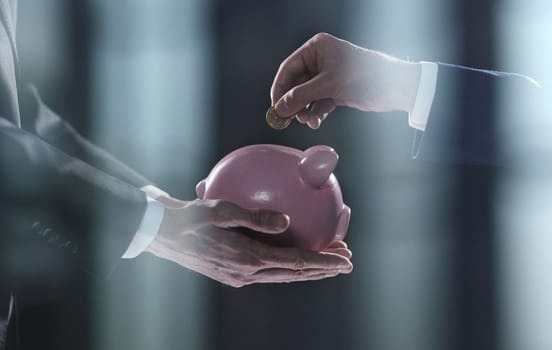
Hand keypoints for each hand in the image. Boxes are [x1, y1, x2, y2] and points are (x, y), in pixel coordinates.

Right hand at [145, 199, 352, 287]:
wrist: (164, 235)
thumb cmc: (190, 218)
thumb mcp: (219, 210)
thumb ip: (254, 217)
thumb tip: (286, 221)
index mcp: (247, 259)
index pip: (295, 263)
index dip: (323, 262)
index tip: (344, 259)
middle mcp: (247, 273)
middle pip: (294, 274)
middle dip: (323, 269)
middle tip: (346, 261)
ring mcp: (240, 277)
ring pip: (284, 275)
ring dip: (309, 269)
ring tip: (330, 260)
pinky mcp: (234, 274)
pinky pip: (270, 271)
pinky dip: (290, 266)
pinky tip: (297, 256)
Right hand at [270, 32, 420, 128]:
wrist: (394, 86)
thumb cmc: (365, 75)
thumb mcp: (329, 85)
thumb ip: (301, 96)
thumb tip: (280, 107)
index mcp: (316, 49)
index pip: (288, 69)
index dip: (280, 89)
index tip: (275, 107)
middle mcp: (320, 60)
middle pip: (296, 84)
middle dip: (294, 103)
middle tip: (290, 118)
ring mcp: (328, 76)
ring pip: (306, 96)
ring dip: (305, 110)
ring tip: (308, 120)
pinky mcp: (335, 89)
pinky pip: (318, 102)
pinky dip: (316, 112)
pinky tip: (318, 120)